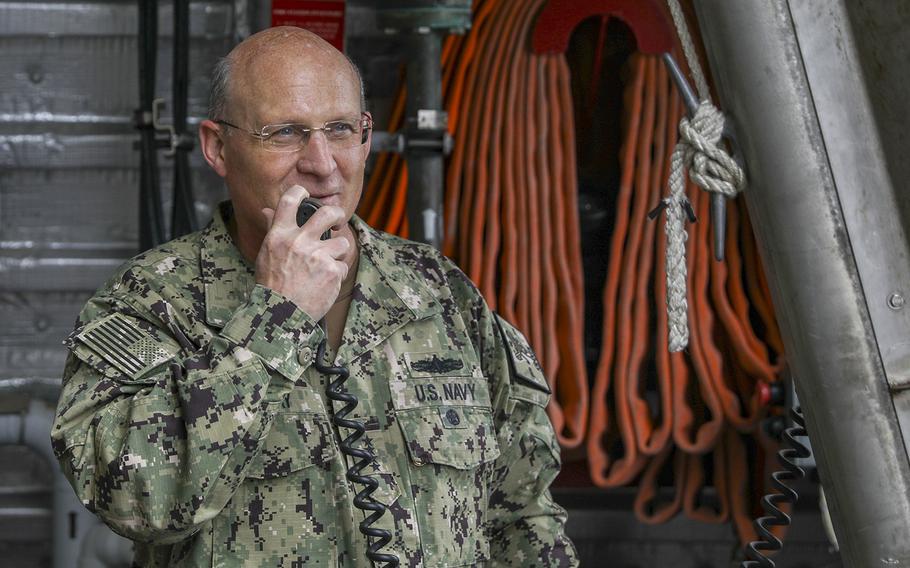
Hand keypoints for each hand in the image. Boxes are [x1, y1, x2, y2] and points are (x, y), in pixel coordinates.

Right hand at [255, 185, 350, 320]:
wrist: (280, 315)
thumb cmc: (271, 285)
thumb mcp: (266, 254)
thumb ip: (272, 229)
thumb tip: (266, 210)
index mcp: (280, 235)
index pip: (290, 200)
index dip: (300, 192)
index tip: (305, 194)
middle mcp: (299, 241)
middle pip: (328, 213)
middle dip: (337, 215)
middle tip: (338, 222)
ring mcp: (318, 255)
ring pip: (341, 243)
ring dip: (337, 254)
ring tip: (325, 267)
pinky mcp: (332, 271)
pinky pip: (342, 266)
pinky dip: (336, 276)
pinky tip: (324, 284)